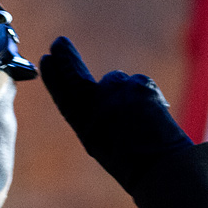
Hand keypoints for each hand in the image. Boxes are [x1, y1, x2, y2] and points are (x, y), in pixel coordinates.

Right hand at [40, 37, 192, 189]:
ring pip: (116, 81)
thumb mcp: (102, 142)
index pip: (63, 92)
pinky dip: (143, 95)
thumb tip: (102, 87)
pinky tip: (152, 114)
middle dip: (66, 58)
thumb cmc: (132, 162)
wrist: (160, 165)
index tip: (47, 59)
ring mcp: (116, 90)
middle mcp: (95, 102)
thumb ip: (96, 114)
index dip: (54, 75)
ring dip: (122, 91)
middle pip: (75, 74)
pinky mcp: (139, 83)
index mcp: (83, 124)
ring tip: (137, 119)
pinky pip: (139, 84)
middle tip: (59, 43)